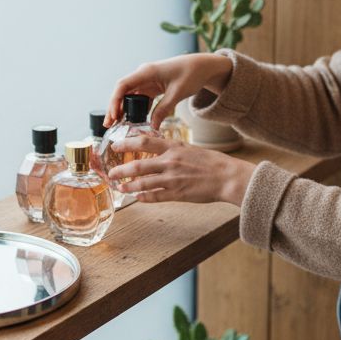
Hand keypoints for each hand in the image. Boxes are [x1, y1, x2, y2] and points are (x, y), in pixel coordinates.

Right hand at [106, 52, 232, 128]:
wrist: (202, 66)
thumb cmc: (191, 74)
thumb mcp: (177, 93)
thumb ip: (163, 109)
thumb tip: (152, 127)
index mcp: (147, 71)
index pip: (123, 85)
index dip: (115, 100)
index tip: (113, 116)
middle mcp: (143, 74)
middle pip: (122, 91)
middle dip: (114, 107)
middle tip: (109, 125)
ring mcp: (147, 80)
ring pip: (129, 95)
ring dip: (122, 109)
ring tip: (116, 125)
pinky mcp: (152, 86)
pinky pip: (139, 98)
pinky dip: (134, 108)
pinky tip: (131, 120)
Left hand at [107, 135, 254, 205]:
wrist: (228, 177)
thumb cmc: (213, 162)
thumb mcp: (191, 149)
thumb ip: (174, 150)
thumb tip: (159, 151)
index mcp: (174, 147)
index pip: (144, 141)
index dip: (127, 143)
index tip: (115, 146)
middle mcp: (171, 161)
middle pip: (138, 165)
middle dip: (121, 170)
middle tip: (111, 173)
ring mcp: (173, 179)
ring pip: (143, 183)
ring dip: (129, 187)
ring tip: (121, 188)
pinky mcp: (177, 193)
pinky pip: (155, 196)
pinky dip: (144, 197)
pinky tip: (138, 198)